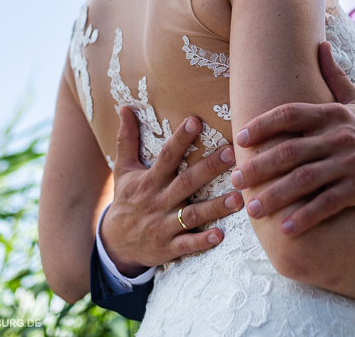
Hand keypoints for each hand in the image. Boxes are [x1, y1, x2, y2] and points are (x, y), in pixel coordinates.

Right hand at [100, 106, 243, 273]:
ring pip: (192, 215)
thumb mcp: (123, 170)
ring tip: (239, 197)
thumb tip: (124, 107)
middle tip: (231, 153)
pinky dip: (202, 241)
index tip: (195, 121)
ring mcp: (163, 225)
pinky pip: (187, 244)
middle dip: (209, 168)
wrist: (115, 243)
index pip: (166, 156)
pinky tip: (220, 235)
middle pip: (186, 182)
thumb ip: (127, 139)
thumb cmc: (126, 200)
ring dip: (215, 207)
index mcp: (149, 180)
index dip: (179, 139)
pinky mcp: (168, 247)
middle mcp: (158, 201)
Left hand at [231, 41, 354, 235]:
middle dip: (259, 166)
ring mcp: (351, 162)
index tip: (239, 138)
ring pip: (304, 180)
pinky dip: (306, 217)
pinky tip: (286, 230)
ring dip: (275, 196)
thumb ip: (334, 75)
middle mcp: (341, 136)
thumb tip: (320, 42)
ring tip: (252, 209)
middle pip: (290, 150)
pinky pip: (328, 203)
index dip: (263, 125)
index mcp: (334, 114)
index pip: (291, 113)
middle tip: (236, 180)